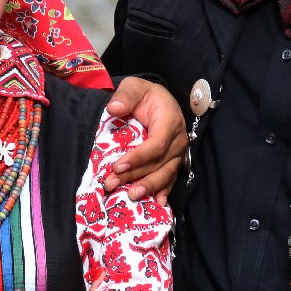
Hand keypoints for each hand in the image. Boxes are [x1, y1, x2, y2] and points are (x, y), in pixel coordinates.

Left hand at [103, 77, 185, 202]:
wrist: (157, 101)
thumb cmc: (144, 95)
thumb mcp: (134, 87)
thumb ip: (125, 96)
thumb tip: (114, 109)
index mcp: (170, 120)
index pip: (156, 144)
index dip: (138, 157)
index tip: (117, 166)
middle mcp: (178, 139)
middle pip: (158, 163)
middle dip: (135, 175)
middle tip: (111, 184)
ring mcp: (179, 153)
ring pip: (165, 174)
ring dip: (147, 187)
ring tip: (131, 196)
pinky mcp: (174, 162)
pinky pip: (171, 179)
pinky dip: (163, 191)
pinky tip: (157, 204)